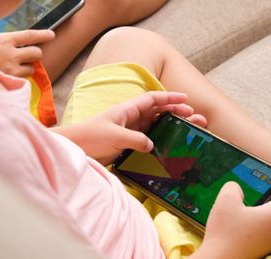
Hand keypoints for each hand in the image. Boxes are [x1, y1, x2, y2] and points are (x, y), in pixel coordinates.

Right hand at [0, 30, 54, 76]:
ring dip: (27, 68)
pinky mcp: (9, 82)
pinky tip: (10, 77)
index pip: (30, 36)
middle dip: (35, 54)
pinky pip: (22, 80)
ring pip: (31, 69)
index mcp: (4, 40)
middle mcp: (11, 54)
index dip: (43, 35)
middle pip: (37, 53)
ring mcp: (11, 70)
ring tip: (16, 68)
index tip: (52, 35)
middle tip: (27, 56)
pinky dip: (20, 78)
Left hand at [54, 91, 207, 164]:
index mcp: (127, 109)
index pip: (153, 99)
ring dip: (171, 126)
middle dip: (177, 112)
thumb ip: (136, 139)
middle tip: (195, 117)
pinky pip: (148, 139)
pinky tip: (170, 145)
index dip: (170, 97)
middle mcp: (130, 118)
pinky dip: (160, 140)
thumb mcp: (115, 136)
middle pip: (158, 111)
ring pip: (156, 125)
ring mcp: (129, 131)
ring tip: (189, 129)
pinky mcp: (127, 144)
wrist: (74, 149)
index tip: (186, 99)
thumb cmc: (90, 137)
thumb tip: (152, 145)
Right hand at [203, 168, 270, 258]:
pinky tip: (235, 226)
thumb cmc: (225, 233)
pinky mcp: (260, 253)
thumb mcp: (225, 201)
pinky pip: (261, 234)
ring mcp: (270, 244)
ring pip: (269, 222)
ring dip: (260, 213)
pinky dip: (253, 226)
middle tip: (259, 190)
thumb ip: (233, 188)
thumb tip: (236, 189)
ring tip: (240, 208)